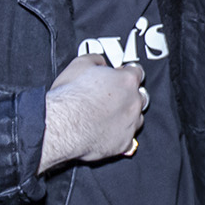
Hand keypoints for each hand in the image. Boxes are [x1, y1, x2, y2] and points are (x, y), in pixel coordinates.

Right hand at [40, 52, 145, 171]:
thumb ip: (96, 60)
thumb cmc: (70, 97)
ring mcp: (130, 124)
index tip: (121, 76)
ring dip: (127, 117)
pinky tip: (109, 135)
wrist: (63, 125)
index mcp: (126, 81)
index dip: (127, 73)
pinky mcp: (123, 143)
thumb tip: (101, 63)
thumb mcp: (79, 65)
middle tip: (114, 98)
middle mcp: (133, 102)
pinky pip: (129, 141)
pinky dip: (120, 137)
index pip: (137, 72)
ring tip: (109, 117)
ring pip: (137, 119)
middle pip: (141, 96)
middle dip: (130, 96)